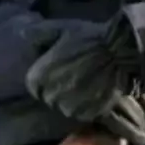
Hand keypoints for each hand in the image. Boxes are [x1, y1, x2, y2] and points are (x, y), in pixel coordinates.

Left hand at [26, 17, 144, 139]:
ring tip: (88, 83)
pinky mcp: (89, 114)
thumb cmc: (89, 39)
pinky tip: (97, 90)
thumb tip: (24, 35)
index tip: (59, 70)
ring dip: (74, 98)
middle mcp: (51, 96)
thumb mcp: (61, 29)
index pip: (35, 85)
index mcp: (39, 78)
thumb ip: (40, 34)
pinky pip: (84, 112)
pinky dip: (88, 105)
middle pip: (50, 97)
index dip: (47, 77)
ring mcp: (71, 108)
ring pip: (67, 107)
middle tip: (76, 75)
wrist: (120, 51)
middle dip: (60, 88)